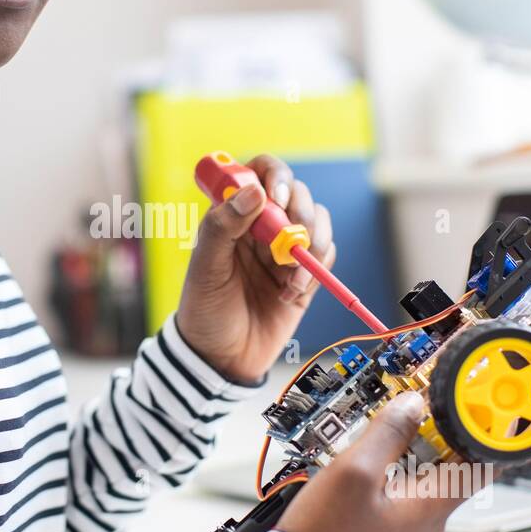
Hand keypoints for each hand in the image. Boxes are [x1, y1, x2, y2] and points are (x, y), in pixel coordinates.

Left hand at [175, 155, 334, 383]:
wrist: (221, 359)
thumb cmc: (204, 310)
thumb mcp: (205, 268)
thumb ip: (222, 227)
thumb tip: (254, 192)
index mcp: (233, 214)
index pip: (259, 173)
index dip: (274, 175)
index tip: (276, 197)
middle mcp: (262, 225)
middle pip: (297, 193)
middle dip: (300, 212)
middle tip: (293, 237)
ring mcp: (285, 249)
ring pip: (317, 222)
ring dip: (313, 243)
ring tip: (291, 275)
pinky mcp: (304, 274)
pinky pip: (326, 255)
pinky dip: (317, 269)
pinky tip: (293, 292)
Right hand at [276, 393, 482, 531]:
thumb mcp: (354, 472)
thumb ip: (388, 433)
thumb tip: (413, 406)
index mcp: (432, 507)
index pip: (482, 464)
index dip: (478, 431)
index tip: (464, 406)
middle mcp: (428, 525)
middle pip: (447, 469)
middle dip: (428, 436)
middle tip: (399, 414)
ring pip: (419, 483)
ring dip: (402, 456)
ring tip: (367, 442)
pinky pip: (399, 501)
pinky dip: (387, 479)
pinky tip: (357, 473)